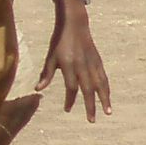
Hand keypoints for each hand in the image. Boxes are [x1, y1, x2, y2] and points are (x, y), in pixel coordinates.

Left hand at [36, 0, 111, 120]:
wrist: (74, 24)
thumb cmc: (59, 41)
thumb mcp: (50, 56)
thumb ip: (46, 74)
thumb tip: (38, 89)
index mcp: (69, 65)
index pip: (71, 87)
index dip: (69, 99)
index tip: (67, 110)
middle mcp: (82, 65)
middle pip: (88, 89)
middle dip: (90, 105)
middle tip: (91, 120)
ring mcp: (92, 63)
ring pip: (100, 84)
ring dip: (104, 99)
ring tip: (107, 111)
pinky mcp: (98, 60)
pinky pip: (103, 77)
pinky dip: (106, 88)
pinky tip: (107, 97)